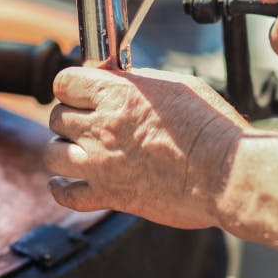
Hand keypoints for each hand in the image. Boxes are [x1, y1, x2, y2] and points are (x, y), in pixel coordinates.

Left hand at [43, 67, 255, 228]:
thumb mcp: (176, 85)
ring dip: (64, 150)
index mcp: (117, 94)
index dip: (72, 86)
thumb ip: (139, 83)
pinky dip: (63, 188)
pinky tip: (67, 182)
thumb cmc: (210, 126)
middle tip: (87, 122)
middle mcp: (101, 127)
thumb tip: (121, 81)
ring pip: (53, 153)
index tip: (81, 92)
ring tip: (79, 151)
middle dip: (70, 117)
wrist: (224, 173)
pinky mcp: (110, 195)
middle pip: (57, 117)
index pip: (65, 82)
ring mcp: (101, 164)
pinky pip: (66, 194)